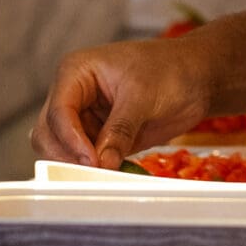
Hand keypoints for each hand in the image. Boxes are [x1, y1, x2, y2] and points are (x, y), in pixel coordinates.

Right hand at [32, 38, 212, 168]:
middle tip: (94, 172)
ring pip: (63, 150)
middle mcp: (74, 95)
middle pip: (49, 133)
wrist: (196, 78)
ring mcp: (85, 118)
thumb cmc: (170, 70)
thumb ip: (120, 129)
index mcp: (76, 72)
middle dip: (67, 155)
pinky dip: (96, 170)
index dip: (70, 139)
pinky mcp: (100, 138)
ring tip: (104, 176)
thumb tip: (103, 162)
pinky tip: (112, 176)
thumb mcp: (143, 95)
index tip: (91, 160)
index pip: (59, 111)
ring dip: (79, 166)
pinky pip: (88, 159)